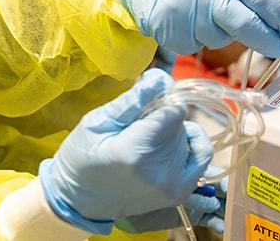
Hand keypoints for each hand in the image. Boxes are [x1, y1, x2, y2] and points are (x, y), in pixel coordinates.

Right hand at [40, 69, 212, 232]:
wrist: (78, 200)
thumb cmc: (80, 158)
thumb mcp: (97, 122)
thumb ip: (133, 100)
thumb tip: (161, 78)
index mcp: (135, 152)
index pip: (172, 110)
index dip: (159, 98)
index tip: (144, 100)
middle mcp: (159, 172)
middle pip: (180, 123)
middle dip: (162, 116)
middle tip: (137, 125)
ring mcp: (172, 186)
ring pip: (190, 136)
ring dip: (174, 131)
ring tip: (149, 138)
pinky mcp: (178, 193)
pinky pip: (201, 157)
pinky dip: (192, 144)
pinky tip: (170, 144)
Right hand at [115, 0, 279, 56]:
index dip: (279, 17)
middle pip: (246, 25)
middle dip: (265, 40)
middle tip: (276, 47)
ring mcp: (186, 13)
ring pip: (220, 39)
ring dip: (223, 34)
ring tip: (209, 14)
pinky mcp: (169, 31)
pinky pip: (195, 45)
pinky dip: (198, 38)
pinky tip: (189, 20)